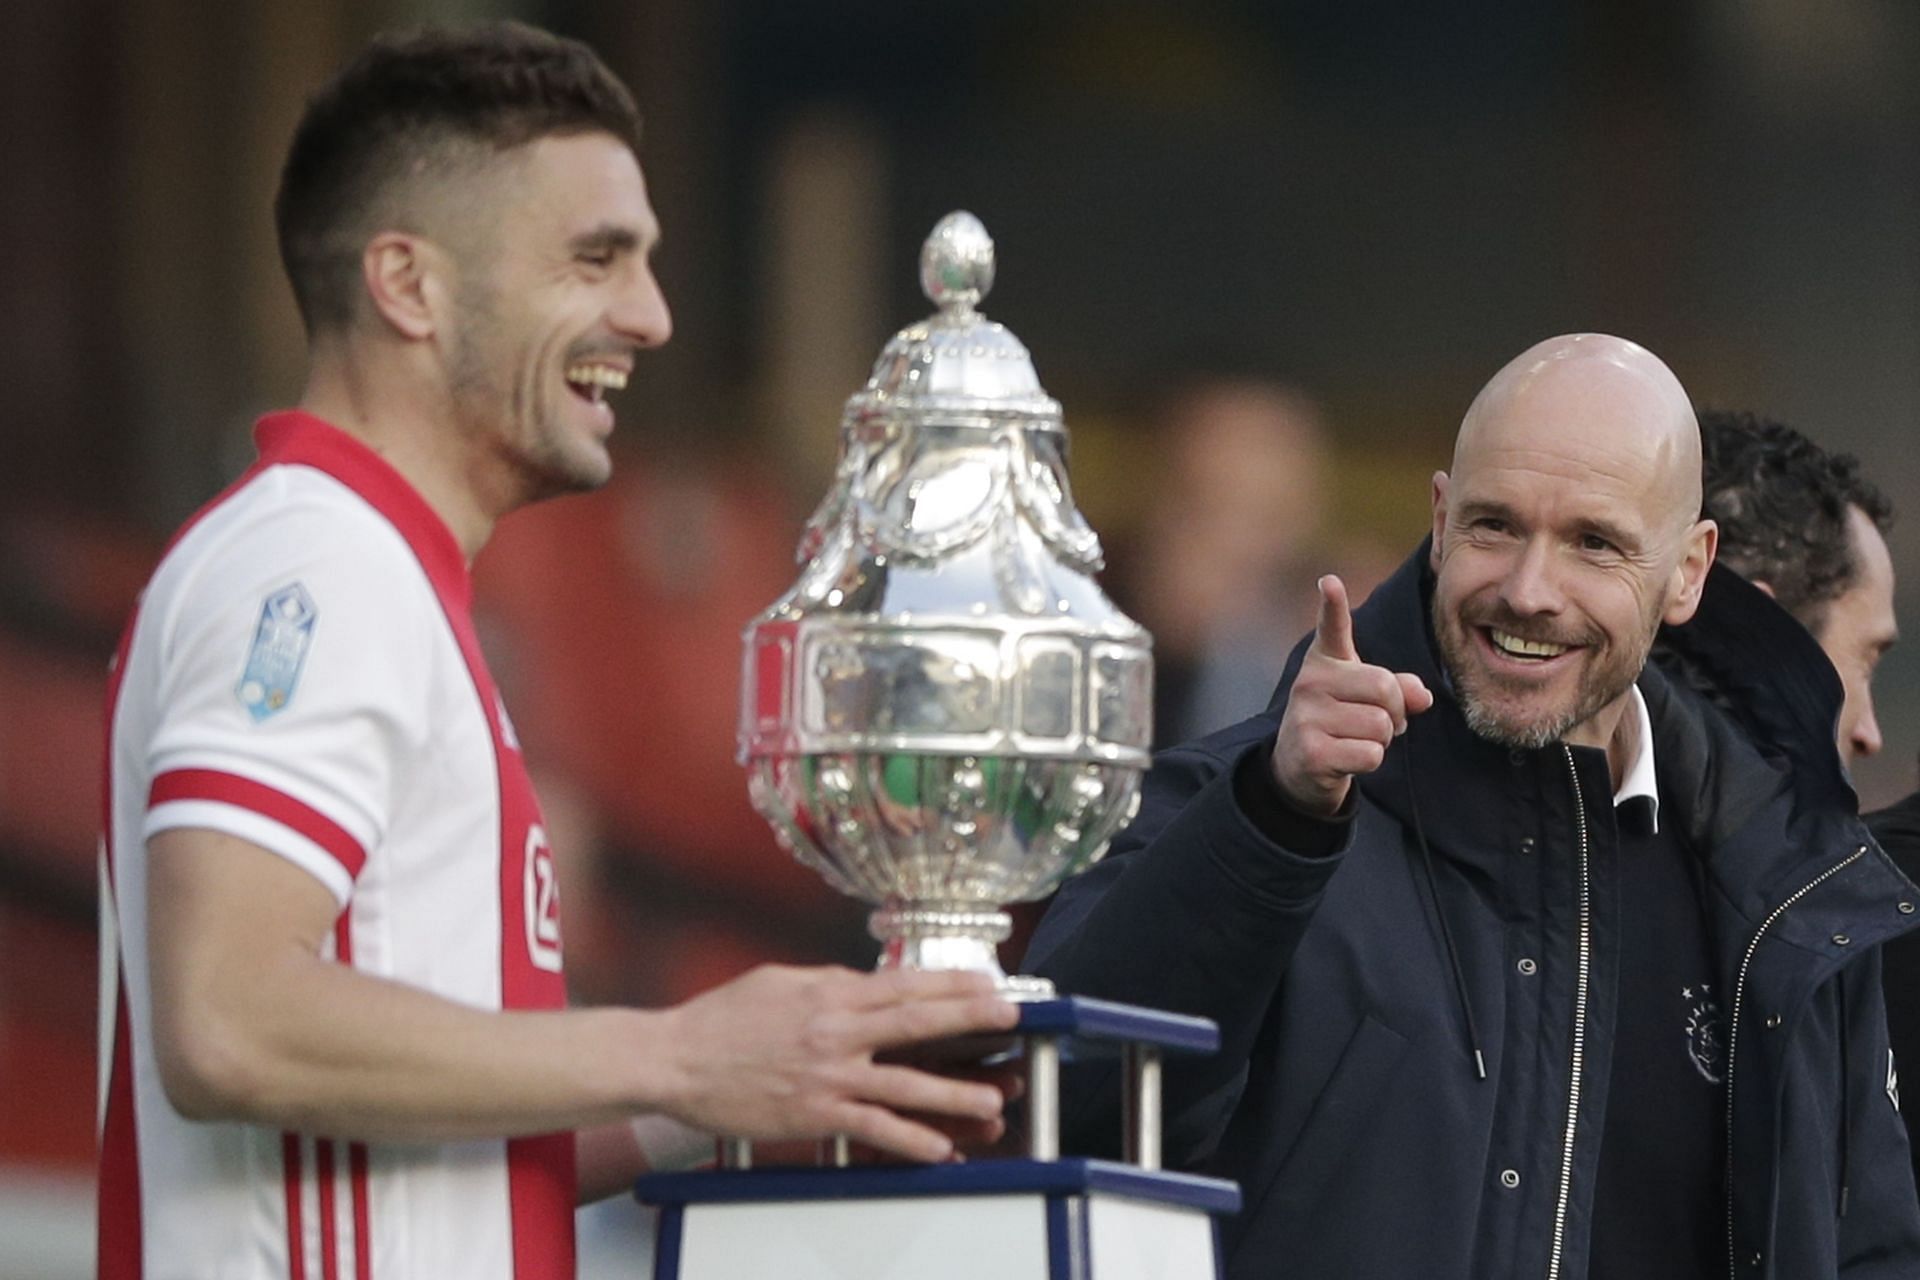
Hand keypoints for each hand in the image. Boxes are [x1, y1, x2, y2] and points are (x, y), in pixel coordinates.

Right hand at [654, 965, 1018, 1162]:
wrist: (676, 1059)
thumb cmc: (723, 1018)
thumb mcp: (780, 981)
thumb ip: (828, 981)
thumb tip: (863, 982)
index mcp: (831, 993)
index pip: (905, 984)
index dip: (952, 983)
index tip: (988, 982)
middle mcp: (837, 1032)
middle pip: (918, 1023)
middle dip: (971, 1020)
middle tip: (1012, 1019)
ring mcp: (829, 1075)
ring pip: (906, 1083)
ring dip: (954, 1092)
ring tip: (992, 1101)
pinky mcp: (815, 1114)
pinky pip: (873, 1127)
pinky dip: (909, 1139)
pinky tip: (939, 1149)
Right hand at [1271, 575, 1433, 816]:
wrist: (1299, 768)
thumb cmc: (1341, 721)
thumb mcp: (1368, 698)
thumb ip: (1399, 688)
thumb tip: (1422, 697)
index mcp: (1325, 661)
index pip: (1331, 627)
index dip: (1332, 604)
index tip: (1330, 582)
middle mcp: (1310, 682)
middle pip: (1385, 687)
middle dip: (1396, 711)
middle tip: (1380, 722)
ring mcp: (1307, 716)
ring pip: (1381, 725)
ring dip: (1383, 740)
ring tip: (1357, 739)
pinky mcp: (1312, 751)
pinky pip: (1371, 753)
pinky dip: (1372, 761)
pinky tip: (1348, 758)